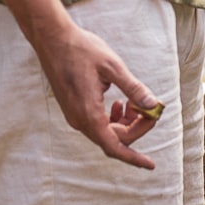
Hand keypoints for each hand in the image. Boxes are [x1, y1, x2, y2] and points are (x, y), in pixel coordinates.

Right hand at [32, 20, 162, 169]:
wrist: (52, 39)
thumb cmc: (81, 49)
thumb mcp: (113, 67)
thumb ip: (133, 88)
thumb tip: (152, 105)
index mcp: (88, 113)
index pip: (114, 147)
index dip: (134, 158)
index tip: (151, 165)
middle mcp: (79, 120)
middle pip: (114, 139)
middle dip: (136, 127)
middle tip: (149, 108)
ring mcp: (74, 115)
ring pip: (106, 132)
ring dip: (125, 122)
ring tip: (132, 102)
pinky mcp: (73, 108)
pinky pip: (97, 123)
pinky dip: (113, 117)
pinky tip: (119, 101)